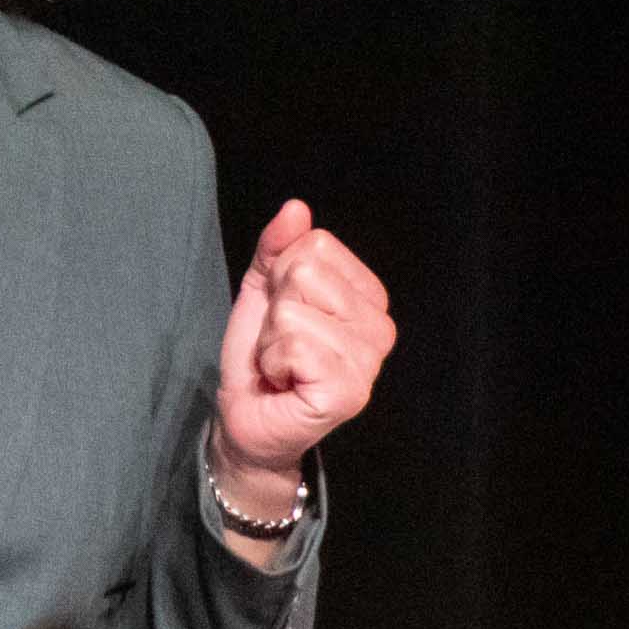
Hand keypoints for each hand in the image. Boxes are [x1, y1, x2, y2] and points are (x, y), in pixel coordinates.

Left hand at [212, 200, 395, 508]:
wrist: (247, 420)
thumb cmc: (261, 358)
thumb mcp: (263, 292)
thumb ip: (277, 248)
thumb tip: (296, 208)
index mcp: (368, 297)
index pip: (316, 245)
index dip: (281, 278)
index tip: (283, 316)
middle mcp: (380, 328)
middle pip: (304, 272)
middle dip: (274, 309)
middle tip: (280, 344)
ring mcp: (369, 362)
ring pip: (293, 310)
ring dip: (270, 341)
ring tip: (282, 366)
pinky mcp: (349, 391)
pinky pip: (293, 345)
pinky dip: (273, 362)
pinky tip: (285, 383)